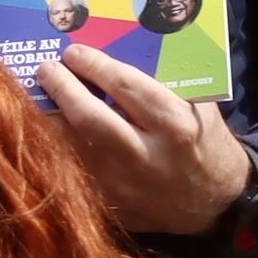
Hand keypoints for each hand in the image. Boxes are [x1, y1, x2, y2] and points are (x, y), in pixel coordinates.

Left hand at [40, 48, 251, 235]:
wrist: (214, 203)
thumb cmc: (204, 144)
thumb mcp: (197, 108)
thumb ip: (159, 84)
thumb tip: (110, 58)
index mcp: (175, 124)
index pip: (124, 86)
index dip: (93, 66)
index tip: (74, 53)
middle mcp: (146, 155)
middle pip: (88, 117)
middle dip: (62, 88)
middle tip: (47, 69)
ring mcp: (122, 184)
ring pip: (70, 144)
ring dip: (51, 116)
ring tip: (42, 95)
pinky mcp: (106, 204)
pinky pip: (71, 168)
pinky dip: (57, 145)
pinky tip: (50, 128)